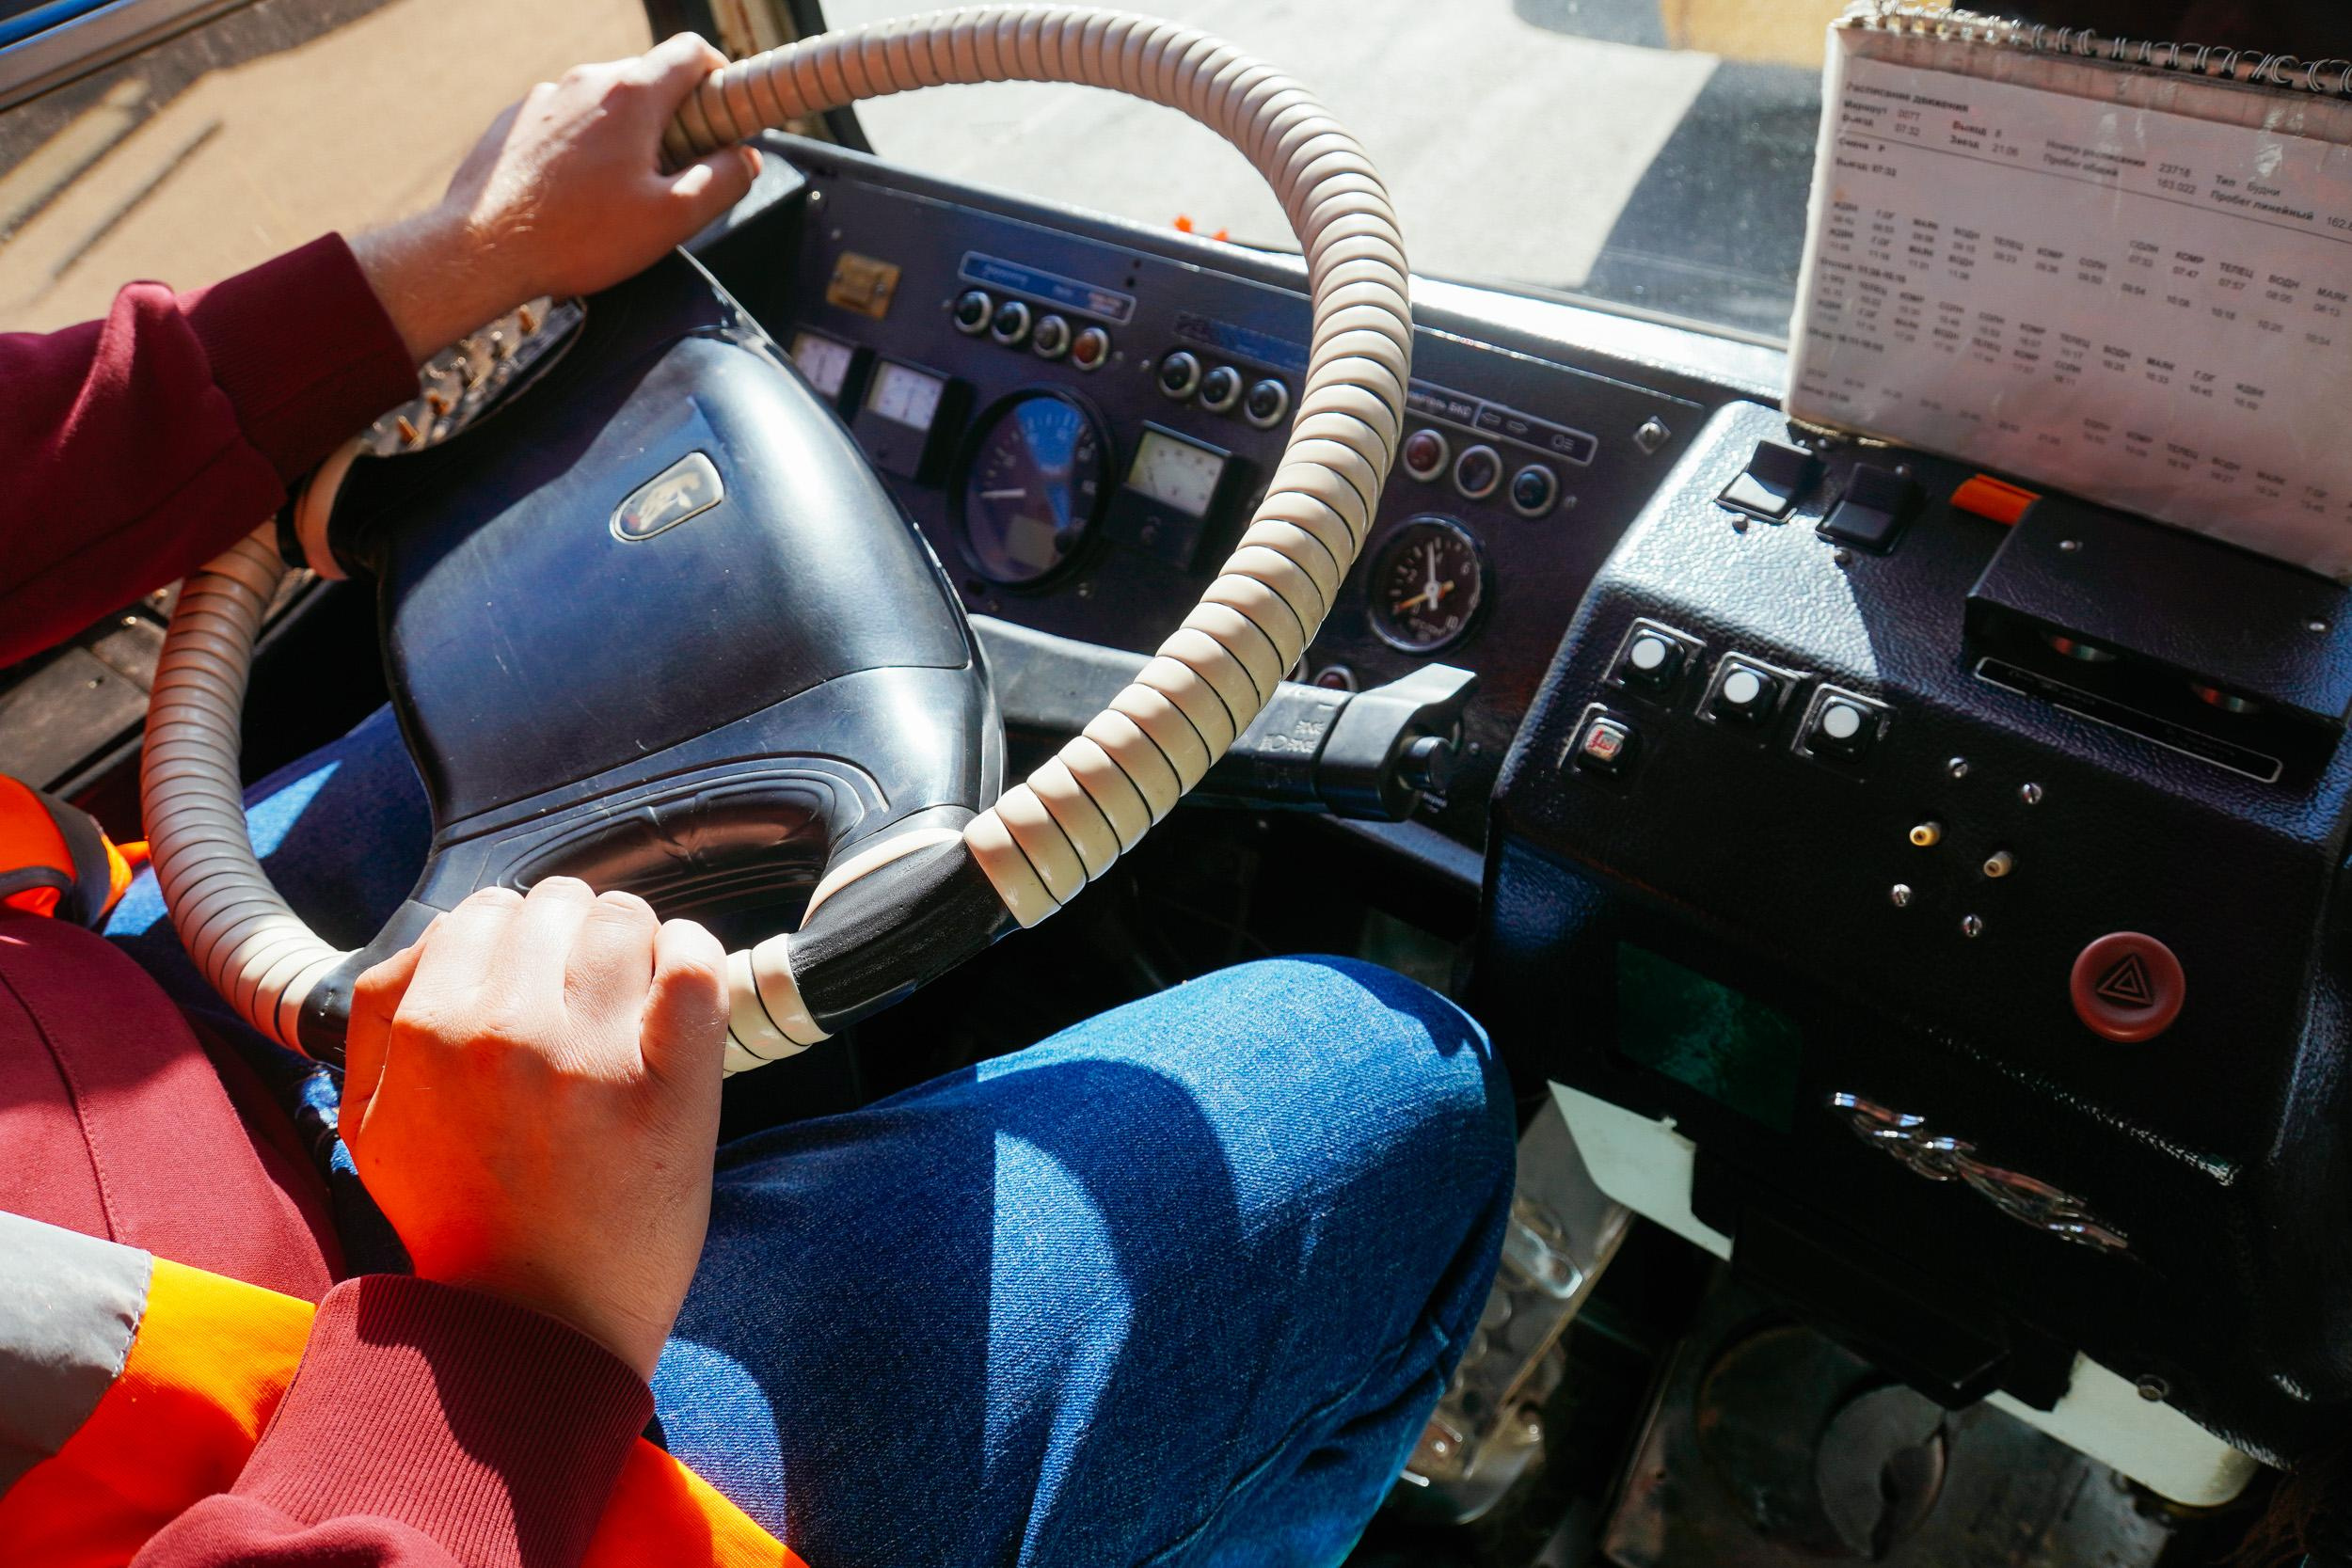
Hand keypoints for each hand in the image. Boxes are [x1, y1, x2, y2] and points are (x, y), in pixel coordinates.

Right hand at [340, 880, 730, 1377]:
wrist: (536, 1328)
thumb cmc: (464, 1225)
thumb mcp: (373, 1126)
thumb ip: (382, 1019)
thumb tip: (432, 941)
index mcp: (429, 1031)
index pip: (481, 911)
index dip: (513, 941)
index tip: (531, 984)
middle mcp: (506, 1031)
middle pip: (557, 905)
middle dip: (571, 941)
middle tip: (583, 1003)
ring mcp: (594, 1056)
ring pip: (623, 918)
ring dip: (632, 949)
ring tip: (629, 1008)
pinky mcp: (674, 1084)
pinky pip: (693, 960)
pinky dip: (692, 957)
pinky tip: (679, 992)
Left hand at [351, 33, 758, 362]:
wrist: (482, 250)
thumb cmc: (579, 237)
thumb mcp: (672, 219)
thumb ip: (723, 181)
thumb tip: (747, 158)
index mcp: (631, 95)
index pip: (691, 52)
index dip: (720, 80)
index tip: (724, 118)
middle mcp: (586, 81)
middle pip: (649, 79)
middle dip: (674, 117)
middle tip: (678, 173)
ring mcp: (545, 98)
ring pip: (606, 103)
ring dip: (627, 135)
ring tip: (622, 194)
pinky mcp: (514, 121)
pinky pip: (566, 122)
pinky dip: (584, 148)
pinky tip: (577, 196)